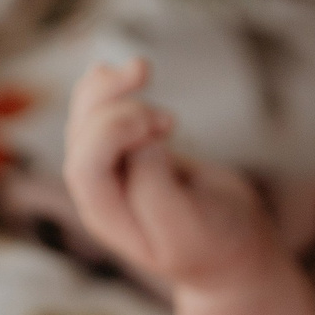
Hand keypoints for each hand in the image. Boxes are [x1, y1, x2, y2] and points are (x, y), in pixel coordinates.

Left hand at [63, 60, 276, 290]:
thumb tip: (139, 143)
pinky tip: (119, 74)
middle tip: (167, 113)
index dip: (112, 133)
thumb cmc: (215, 241)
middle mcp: (99, 193)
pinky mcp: (122, 152)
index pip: (86, 168)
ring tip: (142, 69)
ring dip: (108, 88)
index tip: (164, 125)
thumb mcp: (192, 228)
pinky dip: (105, 88)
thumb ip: (157, 190)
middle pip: (81, 138)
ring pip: (85, 118)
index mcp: (109, 218)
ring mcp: (108, 171)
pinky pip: (97, 113)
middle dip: (114, 105)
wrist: (232, 245)